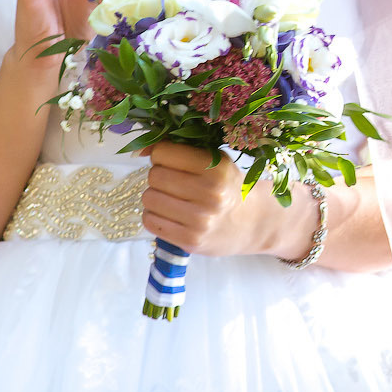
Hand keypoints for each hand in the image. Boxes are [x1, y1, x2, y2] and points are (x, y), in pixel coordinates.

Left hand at [142, 141, 305, 257]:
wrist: (252, 223)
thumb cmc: (228, 186)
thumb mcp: (214, 161)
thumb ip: (179, 150)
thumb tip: (138, 150)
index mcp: (216, 168)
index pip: (163, 153)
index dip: (163, 156)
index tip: (173, 163)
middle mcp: (210, 194)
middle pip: (155, 175)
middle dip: (159, 176)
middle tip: (174, 183)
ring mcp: (199, 220)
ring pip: (149, 198)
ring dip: (156, 196)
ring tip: (173, 200)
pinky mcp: (190, 241)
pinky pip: (150, 221)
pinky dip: (155, 216)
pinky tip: (171, 215)